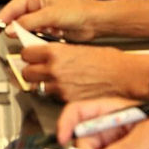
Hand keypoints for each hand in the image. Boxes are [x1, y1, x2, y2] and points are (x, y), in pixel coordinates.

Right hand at [0, 0, 104, 41]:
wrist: (95, 22)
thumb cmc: (78, 11)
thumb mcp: (50, 15)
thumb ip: (28, 22)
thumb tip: (11, 28)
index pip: (12, 7)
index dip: (1, 18)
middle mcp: (37, 6)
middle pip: (15, 18)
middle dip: (9, 27)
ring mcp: (41, 18)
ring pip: (23, 28)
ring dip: (22, 34)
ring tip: (21, 39)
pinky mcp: (47, 30)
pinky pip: (33, 35)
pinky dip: (32, 39)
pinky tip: (34, 41)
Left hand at [19, 43, 148, 101]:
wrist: (122, 76)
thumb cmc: (107, 61)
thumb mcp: (78, 47)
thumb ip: (58, 52)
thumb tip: (45, 53)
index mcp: (55, 53)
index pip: (26, 53)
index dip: (29, 55)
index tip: (31, 55)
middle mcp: (54, 70)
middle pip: (26, 73)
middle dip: (31, 71)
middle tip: (38, 69)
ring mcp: (59, 88)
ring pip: (36, 87)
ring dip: (41, 84)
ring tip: (51, 80)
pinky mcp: (66, 101)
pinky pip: (51, 98)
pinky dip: (54, 94)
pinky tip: (63, 88)